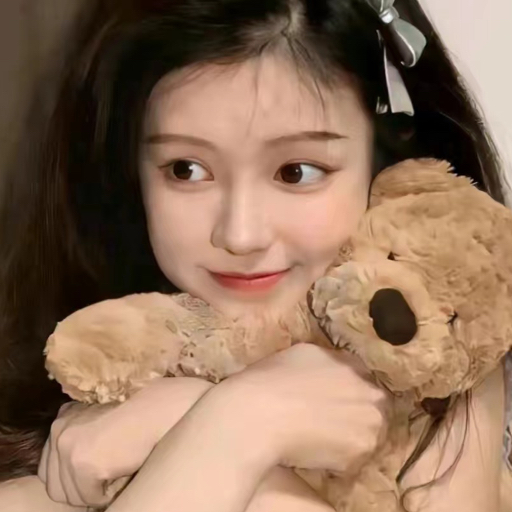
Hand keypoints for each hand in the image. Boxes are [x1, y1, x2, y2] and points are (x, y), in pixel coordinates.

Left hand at [38, 377, 213, 507]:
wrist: (158, 408)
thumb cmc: (139, 413)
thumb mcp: (100, 419)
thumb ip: (82, 435)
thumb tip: (74, 475)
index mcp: (64, 418)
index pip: (49, 468)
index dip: (71, 480)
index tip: (94, 479)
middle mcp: (60, 430)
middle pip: (55, 486)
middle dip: (79, 491)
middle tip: (105, 483)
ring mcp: (69, 446)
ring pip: (70, 496)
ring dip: (93, 494)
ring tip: (115, 478)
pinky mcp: (83, 463)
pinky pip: (88, 498)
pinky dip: (105, 496)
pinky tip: (121, 477)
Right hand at [217, 343, 389, 474]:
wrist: (259, 416)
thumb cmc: (274, 379)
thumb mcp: (306, 353)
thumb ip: (332, 361)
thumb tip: (338, 368)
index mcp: (357, 368)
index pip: (363, 379)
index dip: (349, 391)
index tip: (334, 399)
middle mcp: (372, 396)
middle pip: (372, 408)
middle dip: (355, 414)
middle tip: (328, 422)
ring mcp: (369, 429)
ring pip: (366, 435)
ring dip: (350, 438)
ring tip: (320, 439)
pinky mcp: (357, 458)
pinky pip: (353, 460)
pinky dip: (339, 460)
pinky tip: (315, 452)